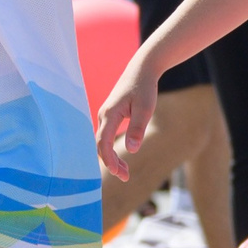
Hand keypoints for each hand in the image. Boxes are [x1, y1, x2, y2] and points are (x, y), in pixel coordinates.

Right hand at [93, 62, 158, 182]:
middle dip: (111, 163)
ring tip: (126, 172)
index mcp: (110, 114)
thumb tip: (131, 150)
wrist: (142, 69)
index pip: (103, 142)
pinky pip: (106, 136)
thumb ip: (137, 128)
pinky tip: (121, 157)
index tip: (119, 173)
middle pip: (101, 145)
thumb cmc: (144, 88)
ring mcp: (105, 115)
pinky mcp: (110, 115)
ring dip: (112, 157)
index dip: (109, 159)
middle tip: (126, 177)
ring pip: (103, 141)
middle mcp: (104, 115)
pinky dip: (112, 149)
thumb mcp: (146, 108)